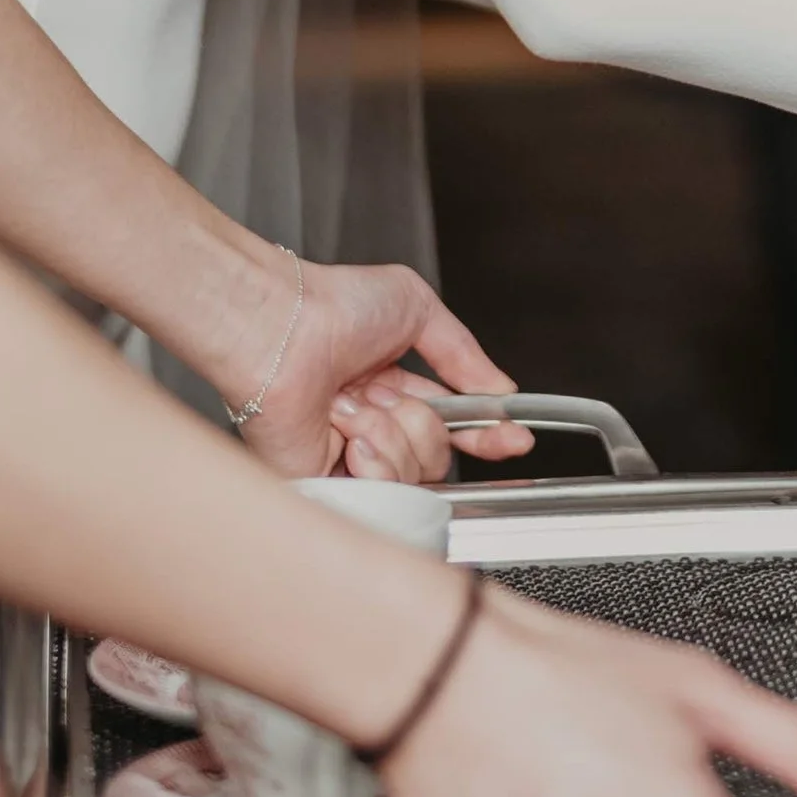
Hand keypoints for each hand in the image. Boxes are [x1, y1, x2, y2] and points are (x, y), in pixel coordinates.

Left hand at [226, 259, 532, 483]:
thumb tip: (501, 391)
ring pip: (413, 475)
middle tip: (395, 395)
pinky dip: (372, 457)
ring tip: (356, 405)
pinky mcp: (323, 482)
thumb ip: (465, 355)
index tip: (514, 437)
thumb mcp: (417, 309)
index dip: (486, 434)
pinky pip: (379, 492)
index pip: (450, 423)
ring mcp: (345, 454)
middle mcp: (369, 423)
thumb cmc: (331, 304)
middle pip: (438, 455)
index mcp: (389, 385)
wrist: (281, 326)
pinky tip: (347, 431)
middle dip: (428, 425)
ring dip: (394, 433)